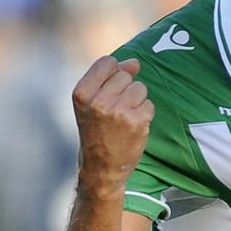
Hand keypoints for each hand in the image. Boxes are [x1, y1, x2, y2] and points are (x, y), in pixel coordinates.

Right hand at [71, 56, 153, 193]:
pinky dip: (144, 114)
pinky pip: (149, 104)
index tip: (108, 91)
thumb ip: (110, 77)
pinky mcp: (137, 121)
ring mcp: (118, 112)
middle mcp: (98, 101)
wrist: (101, 167)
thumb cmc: (96, 131)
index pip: (107, 62)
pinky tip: (132, 127)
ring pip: (140, 88)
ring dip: (136, 101)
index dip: (112, 74)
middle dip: (124, 89)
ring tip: (123, 118)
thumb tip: (135, 62)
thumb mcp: (92, 102)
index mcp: (82, 93)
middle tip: (114, 111)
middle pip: (125, 75)